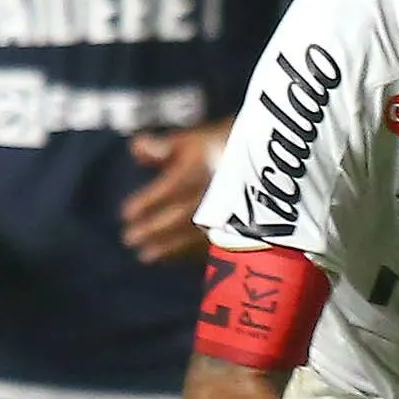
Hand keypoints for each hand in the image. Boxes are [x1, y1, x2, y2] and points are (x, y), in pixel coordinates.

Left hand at [120, 124, 228, 264]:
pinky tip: (176, 260)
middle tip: (130, 240)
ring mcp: (228, 215)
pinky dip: (191, 255)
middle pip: (178, 217)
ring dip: (168, 248)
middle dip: (153, 230)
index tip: (126, 213)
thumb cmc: (229, 146)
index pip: (167, 189)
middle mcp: (213, 194)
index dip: (146, 202)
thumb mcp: (197, 138)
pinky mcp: (242, 231)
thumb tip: (135, 149)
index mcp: (200, 170)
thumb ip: (166, 146)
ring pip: (194, 236)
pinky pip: (214, 246)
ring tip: (146, 256)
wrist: (272, 163)